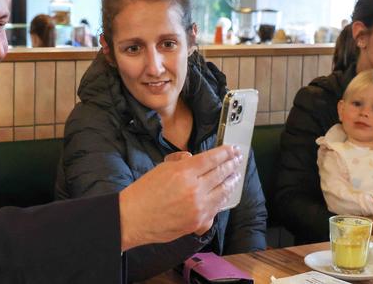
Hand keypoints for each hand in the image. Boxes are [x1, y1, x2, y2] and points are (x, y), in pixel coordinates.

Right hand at [118, 145, 241, 251]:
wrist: (134, 218)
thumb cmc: (144, 192)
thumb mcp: (161, 168)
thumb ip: (181, 161)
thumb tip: (193, 158)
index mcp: (184, 172)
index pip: (212, 159)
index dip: (225, 153)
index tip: (233, 149)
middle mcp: (195, 189)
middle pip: (221, 174)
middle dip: (232, 165)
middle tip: (238, 159)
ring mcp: (198, 207)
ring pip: (223, 192)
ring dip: (231, 182)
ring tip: (235, 176)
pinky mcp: (198, 222)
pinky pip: (216, 209)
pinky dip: (222, 199)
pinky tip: (224, 194)